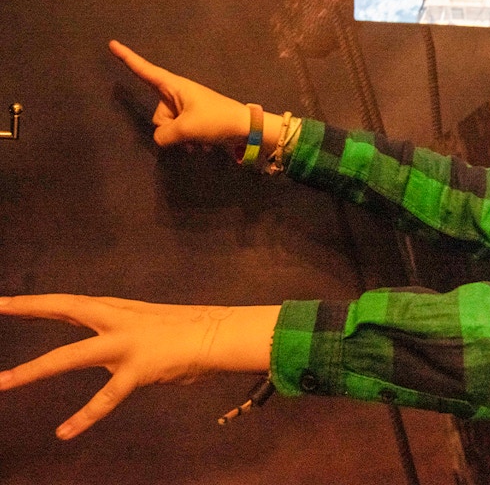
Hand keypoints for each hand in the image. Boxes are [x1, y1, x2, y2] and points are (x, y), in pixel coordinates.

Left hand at [0, 295, 278, 438]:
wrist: (223, 336)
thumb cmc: (195, 331)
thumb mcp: (153, 325)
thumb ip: (125, 338)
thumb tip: (109, 357)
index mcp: (122, 309)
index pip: (72, 302)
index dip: (37, 302)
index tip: (3, 301)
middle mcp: (119, 321)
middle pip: (66, 310)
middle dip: (28, 308)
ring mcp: (126, 345)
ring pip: (71, 357)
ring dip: (34, 370)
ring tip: (2, 383)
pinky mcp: (139, 370)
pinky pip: (106, 398)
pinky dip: (84, 417)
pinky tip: (64, 432)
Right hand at [109, 40, 251, 147]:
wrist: (246, 129)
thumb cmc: (216, 120)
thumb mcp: (186, 128)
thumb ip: (164, 135)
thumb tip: (161, 140)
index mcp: (175, 86)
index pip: (145, 70)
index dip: (128, 58)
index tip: (112, 44)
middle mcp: (178, 94)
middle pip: (158, 115)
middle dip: (169, 129)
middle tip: (191, 132)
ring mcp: (187, 108)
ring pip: (169, 128)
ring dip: (181, 139)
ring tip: (200, 140)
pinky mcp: (195, 120)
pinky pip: (181, 133)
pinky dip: (190, 141)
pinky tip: (204, 146)